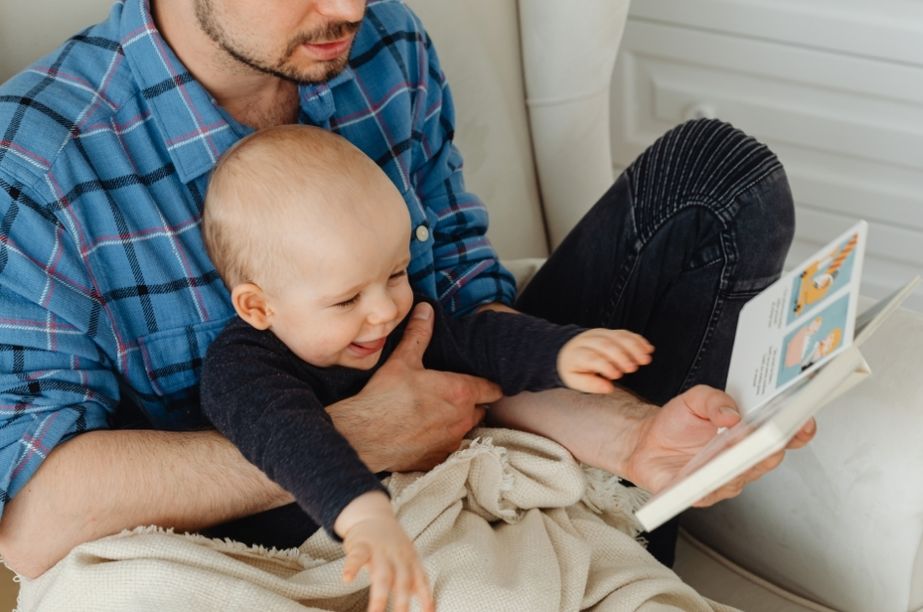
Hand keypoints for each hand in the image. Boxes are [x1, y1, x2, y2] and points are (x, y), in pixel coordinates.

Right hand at [327, 302, 501, 472]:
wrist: (363, 437)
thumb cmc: (385, 397)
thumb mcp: (403, 360)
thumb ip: (420, 334)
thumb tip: (427, 309)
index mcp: (460, 392)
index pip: (492, 389)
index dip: (489, 384)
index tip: (482, 380)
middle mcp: (463, 419)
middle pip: (480, 409)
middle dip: (471, 402)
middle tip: (452, 393)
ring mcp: (451, 442)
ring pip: (465, 429)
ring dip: (457, 421)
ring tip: (437, 413)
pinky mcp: (438, 459)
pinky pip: (448, 447)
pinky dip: (442, 440)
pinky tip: (424, 432)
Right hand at [337, 493, 434, 611]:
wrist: (372, 516)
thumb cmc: (392, 545)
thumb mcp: (408, 559)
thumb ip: (416, 582)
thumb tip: (431, 607)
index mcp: (411, 561)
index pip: (421, 581)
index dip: (426, 598)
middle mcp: (398, 556)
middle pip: (403, 581)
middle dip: (403, 603)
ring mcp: (380, 550)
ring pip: (382, 574)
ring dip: (379, 596)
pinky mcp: (361, 545)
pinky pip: (357, 556)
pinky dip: (352, 567)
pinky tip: (347, 578)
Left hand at [557, 329, 653, 392]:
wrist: (570, 350)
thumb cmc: (574, 369)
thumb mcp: (575, 381)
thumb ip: (591, 384)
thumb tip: (609, 388)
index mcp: (577, 354)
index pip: (591, 358)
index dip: (605, 366)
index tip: (617, 376)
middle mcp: (588, 340)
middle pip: (606, 345)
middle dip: (621, 356)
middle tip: (633, 369)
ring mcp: (600, 334)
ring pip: (618, 337)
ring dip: (634, 347)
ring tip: (645, 360)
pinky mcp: (610, 332)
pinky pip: (625, 333)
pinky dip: (638, 340)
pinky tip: (648, 349)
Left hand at [618, 385, 815, 506]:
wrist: (646, 440)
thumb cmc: (677, 422)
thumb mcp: (695, 398)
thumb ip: (715, 399)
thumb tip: (732, 413)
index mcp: (749, 437)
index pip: (782, 437)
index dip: (797, 430)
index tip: (804, 420)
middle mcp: (741, 462)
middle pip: (766, 459)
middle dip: (771, 446)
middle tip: (772, 433)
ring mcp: (723, 480)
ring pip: (740, 476)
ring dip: (740, 464)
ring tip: (738, 448)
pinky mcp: (699, 494)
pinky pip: (707, 492)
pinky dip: (708, 483)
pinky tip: (705, 474)